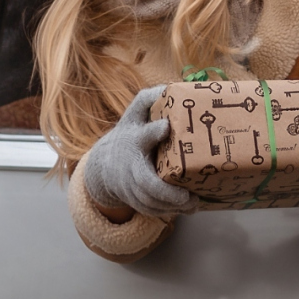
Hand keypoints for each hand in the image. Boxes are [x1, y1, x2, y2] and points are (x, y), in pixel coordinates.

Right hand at [83, 86, 197, 218]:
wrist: (104, 165)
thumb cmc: (128, 135)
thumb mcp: (134, 114)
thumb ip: (148, 99)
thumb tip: (169, 87)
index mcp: (133, 140)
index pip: (142, 135)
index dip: (153, 132)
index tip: (165, 126)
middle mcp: (130, 166)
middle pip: (146, 183)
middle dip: (167, 193)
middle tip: (189, 196)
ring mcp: (130, 186)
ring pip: (150, 203)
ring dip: (172, 207)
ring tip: (194, 204)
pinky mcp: (134, 200)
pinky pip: (151, 210)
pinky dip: (169, 212)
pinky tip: (187, 209)